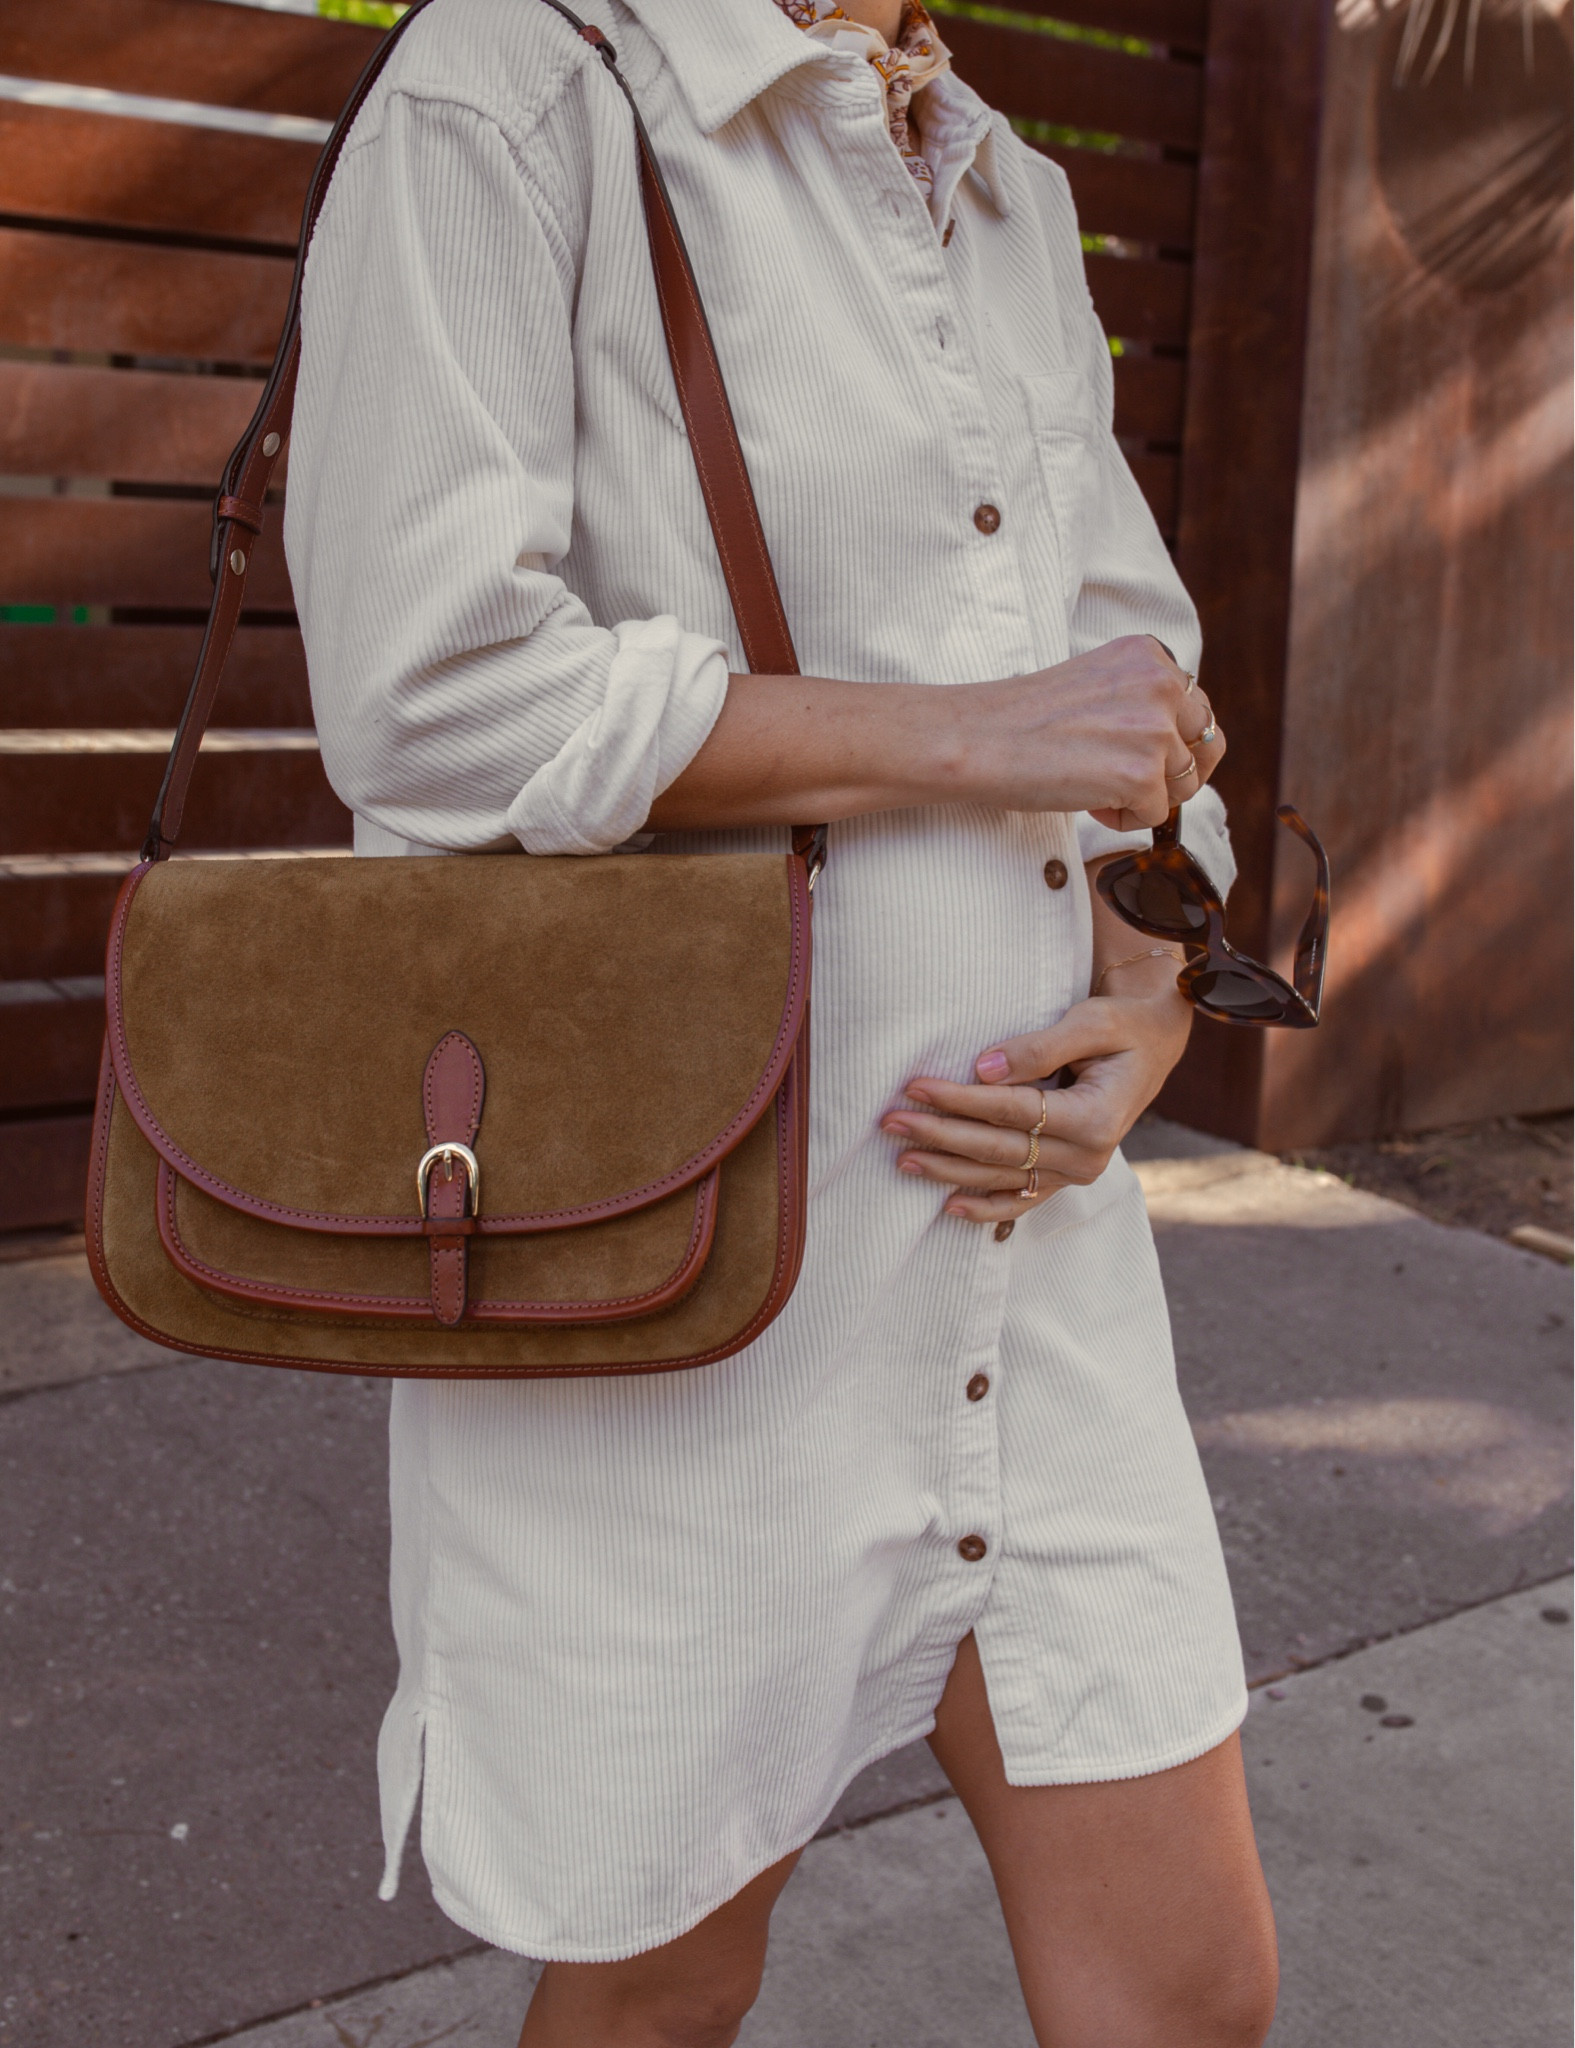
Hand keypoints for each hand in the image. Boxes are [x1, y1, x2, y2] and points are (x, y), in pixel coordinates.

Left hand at [879, 963, 1191, 1224]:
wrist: (1155, 1045)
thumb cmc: (1123, 1026)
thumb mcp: (1092, 1023)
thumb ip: (1039, 1047)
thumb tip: (982, 1069)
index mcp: (1096, 1118)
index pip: (1012, 1111)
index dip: (961, 1100)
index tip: (915, 1087)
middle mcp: (1087, 1156)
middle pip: (998, 1149)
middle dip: (940, 1136)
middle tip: (890, 1122)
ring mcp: (1077, 1173)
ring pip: (1001, 1177)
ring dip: (948, 1171)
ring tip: (900, 1159)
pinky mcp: (1066, 1177)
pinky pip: (1022, 1201)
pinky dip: (985, 1208)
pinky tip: (947, 1207)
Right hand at [953, 635, 1224, 830]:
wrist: (976, 738)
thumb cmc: (1022, 719)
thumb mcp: (1097, 685)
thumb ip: (1140, 700)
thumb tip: (1181, 748)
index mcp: (1150, 655)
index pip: (1195, 708)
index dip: (1169, 742)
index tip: (1126, 753)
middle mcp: (1162, 684)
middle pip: (1207, 745)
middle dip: (1175, 772)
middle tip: (1127, 782)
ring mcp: (1155, 729)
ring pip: (1185, 784)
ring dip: (1145, 796)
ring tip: (1095, 788)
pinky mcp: (1142, 775)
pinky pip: (1157, 815)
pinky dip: (1124, 820)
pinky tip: (1086, 802)